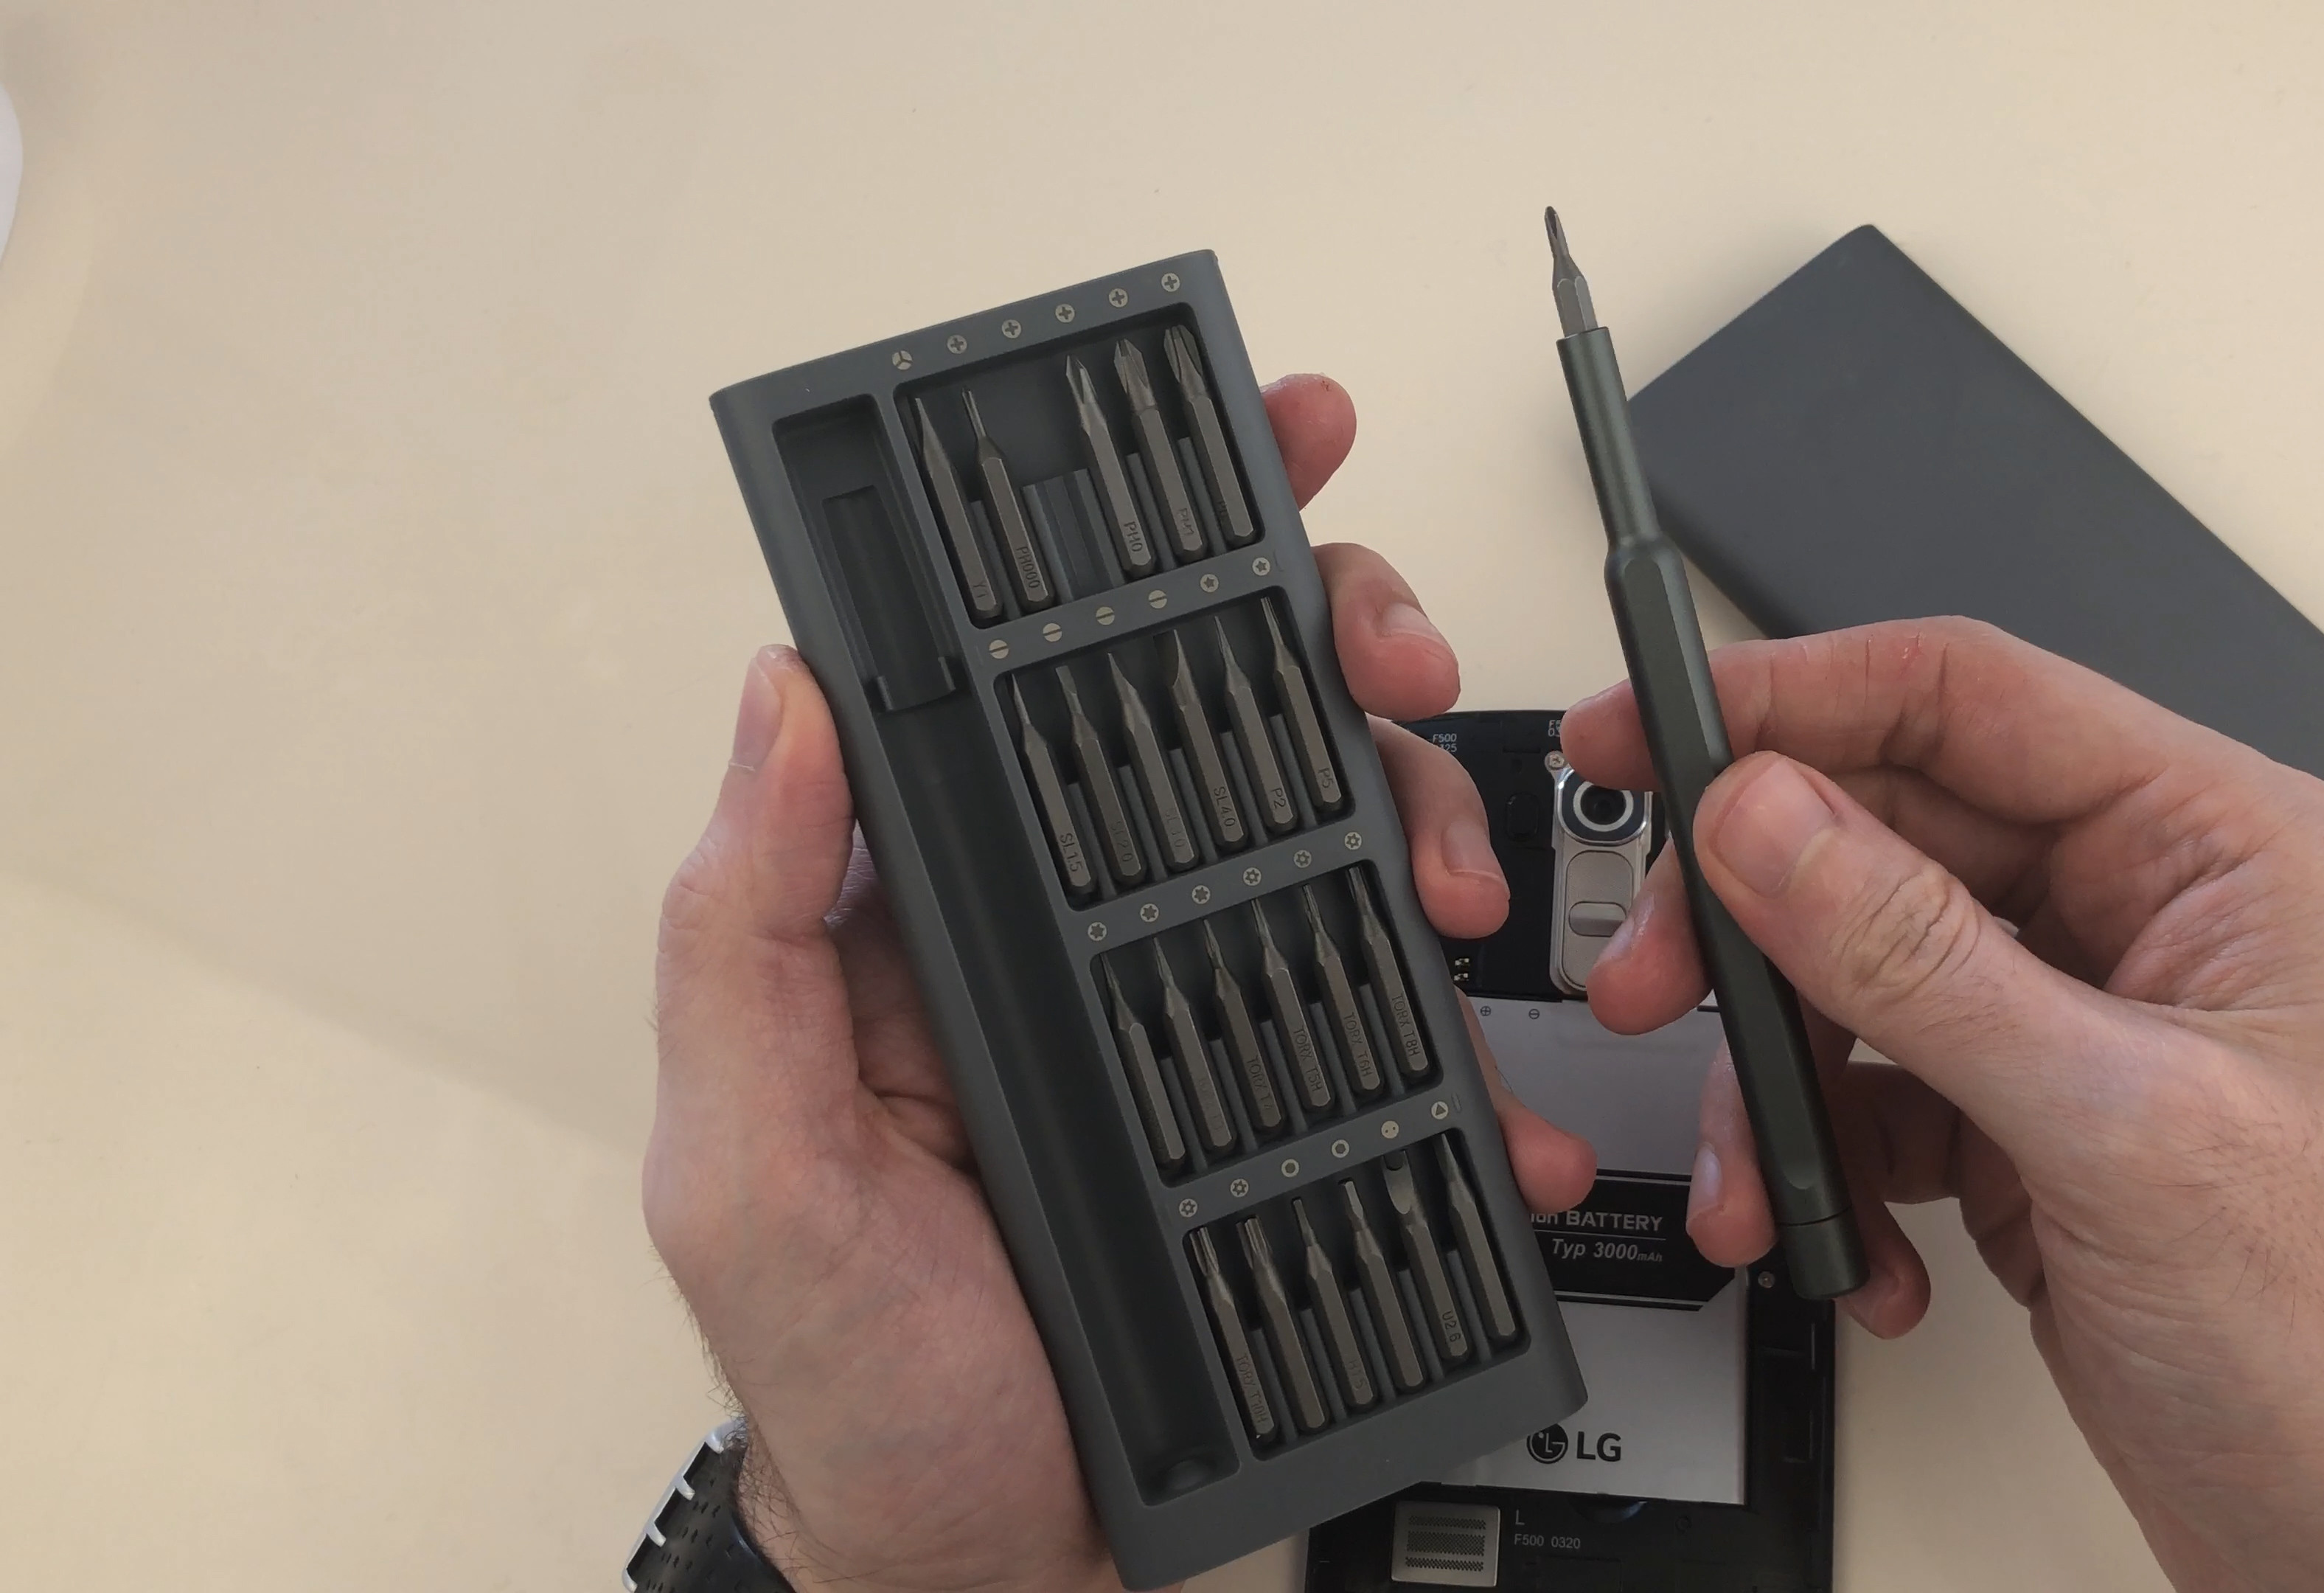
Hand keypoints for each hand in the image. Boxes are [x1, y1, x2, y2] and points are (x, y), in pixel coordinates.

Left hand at [645, 375, 1595, 1592]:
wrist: (992, 1571)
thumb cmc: (851, 1387)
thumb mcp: (744, 1167)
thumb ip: (742, 933)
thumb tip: (784, 699)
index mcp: (923, 912)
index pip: (1026, 681)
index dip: (1136, 547)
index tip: (1244, 453)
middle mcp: (1063, 940)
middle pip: (1216, 724)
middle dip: (1330, 646)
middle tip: (1396, 654)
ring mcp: (1183, 1019)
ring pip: (1331, 844)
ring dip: (1423, 818)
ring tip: (1459, 878)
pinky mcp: (1278, 1110)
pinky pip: (1399, 1037)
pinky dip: (1474, 1052)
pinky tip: (1501, 1098)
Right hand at [1568, 619, 2323, 1591]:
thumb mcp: (2122, 1130)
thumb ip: (1921, 961)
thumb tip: (1768, 818)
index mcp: (2214, 849)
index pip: (1967, 702)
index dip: (1792, 698)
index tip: (1652, 733)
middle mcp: (2142, 917)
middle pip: (1882, 839)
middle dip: (1750, 920)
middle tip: (1649, 980)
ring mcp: (2081, 1030)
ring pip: (1857, 981)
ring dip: (1778, 1080)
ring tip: (1753, 1175)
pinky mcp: (2033, 1136)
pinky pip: (1877, 1103)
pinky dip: (1835, 1174)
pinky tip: (1860, 1250)